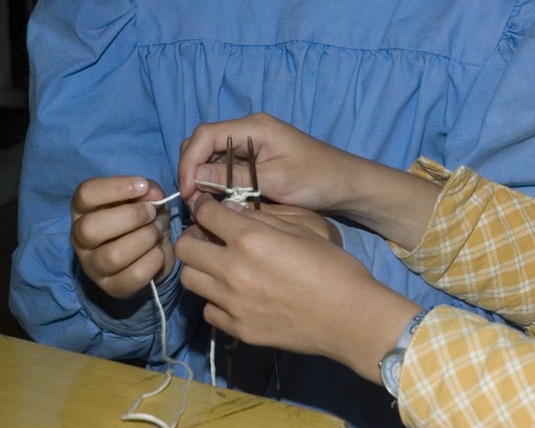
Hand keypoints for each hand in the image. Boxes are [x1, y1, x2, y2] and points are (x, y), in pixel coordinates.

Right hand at [70, 176, 173, 299]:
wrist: (153, 252)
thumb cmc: (143, 218)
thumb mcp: (146, 198)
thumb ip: (148, 191)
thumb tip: (152, 194)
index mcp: (83, 210)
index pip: (85, 194)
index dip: (115, 188)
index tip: (142, 186)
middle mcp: (80, 239)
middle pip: (90, 228)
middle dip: (130, 217)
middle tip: (151, 213)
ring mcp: (93, 266)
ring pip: (113, 256)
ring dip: (144, 239)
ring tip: (155, 232)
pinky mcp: (111, 287)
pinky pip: (134, 276)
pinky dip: (154, 261)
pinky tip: (158, 252)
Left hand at [176, 194, 421, 381]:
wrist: (350, 316)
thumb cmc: (334, 266)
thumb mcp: (305, 228)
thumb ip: (264, 218)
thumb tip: (233, 211)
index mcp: (250, 238)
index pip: (205, 213)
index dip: (203, 205)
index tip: (207, 206)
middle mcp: (232, 270)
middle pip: (185, 248)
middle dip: (193, 235)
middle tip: (209, 236)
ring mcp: (231, 303)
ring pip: (189, 279)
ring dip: (200, 266)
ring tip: (218, 264)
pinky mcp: (237, 329)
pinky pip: (208, 309)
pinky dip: (214, 298)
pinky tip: (234, 294)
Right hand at [178, 113, 442, 250]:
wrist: (347, 185)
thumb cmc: (318, 179)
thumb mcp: (276, 180)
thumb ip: (235, 178)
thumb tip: (195, 179)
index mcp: (254, 127)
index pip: (205, 135)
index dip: (190, 162)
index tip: (188, 192)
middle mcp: (249, 131)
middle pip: (203, 144)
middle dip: (192, 170)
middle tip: (193, 203)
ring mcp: (252, 145)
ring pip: (212, 158)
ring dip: (203, 179)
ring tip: (204, 206)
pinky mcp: (255, 161)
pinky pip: (225, 168)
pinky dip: (217, 184)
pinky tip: (220, 204)